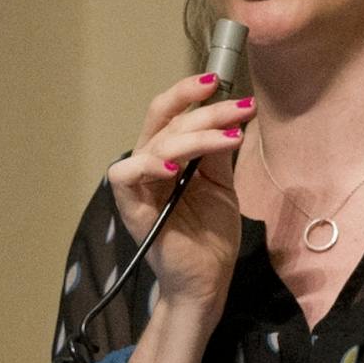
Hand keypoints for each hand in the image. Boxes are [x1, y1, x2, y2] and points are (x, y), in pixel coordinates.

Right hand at [106, 72, 252, 312]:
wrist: (207, 280)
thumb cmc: (210, 236)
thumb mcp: (221, 185)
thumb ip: (217, 152)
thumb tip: (228, 113)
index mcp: (168, 157)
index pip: (171, 114)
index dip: (190, 95)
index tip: (220, 82)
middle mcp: (149, 165)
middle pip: (163, 120)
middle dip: (199, 107)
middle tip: (237, 106)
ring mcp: (139, 186)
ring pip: (155, 144)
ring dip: (195, 135)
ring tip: (229, 138)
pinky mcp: (132, 209)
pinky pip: (126, 176)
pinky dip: (149, 166)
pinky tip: (177, 168)